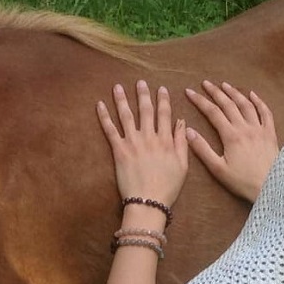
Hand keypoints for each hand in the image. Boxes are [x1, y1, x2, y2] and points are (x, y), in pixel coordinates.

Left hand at [97, 80, 188, 206]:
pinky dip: (104, 116)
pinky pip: (110, 130)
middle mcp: (149, 137)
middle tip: (140, 82)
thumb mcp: (183, 165)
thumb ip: (183, 142)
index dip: (163, 100)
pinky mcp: (119, 151)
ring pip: (127, 115)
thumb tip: (182, 122)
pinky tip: (100, 104)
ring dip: (122, 99)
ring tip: (118, 87)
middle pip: (145, 111)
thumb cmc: (168, 187)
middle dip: (143, 94)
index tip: (161, 89)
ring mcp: (133, 143)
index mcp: (166, 141)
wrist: (149, 202)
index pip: (165, 115)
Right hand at [184, 80, 279, 203]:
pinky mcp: (270, 133)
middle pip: (228, 104)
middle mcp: (245, 127)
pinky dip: (259, 101)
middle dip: (215, 92)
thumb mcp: (218, 169)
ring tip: (224, 85)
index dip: (200, 100)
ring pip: (246, 104)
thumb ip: (202, 149)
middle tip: (205, 83)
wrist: (271, 186)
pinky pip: (265, 112)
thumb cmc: (243, 181)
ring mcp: (259, 128)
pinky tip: (252, 94)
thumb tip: (188, 131)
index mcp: (230, 135)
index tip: (189, 92)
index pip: (212, 112)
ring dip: (234, 93)